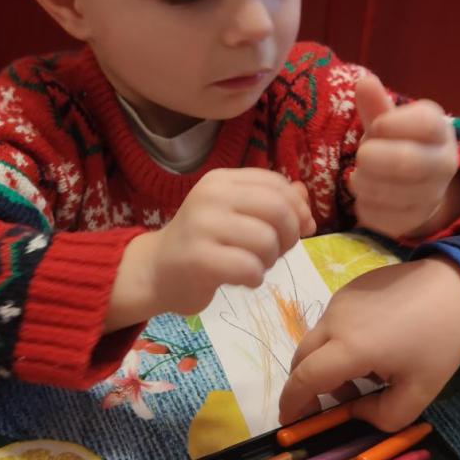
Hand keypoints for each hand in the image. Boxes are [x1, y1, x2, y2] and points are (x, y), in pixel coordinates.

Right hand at [108, 169, 315, 326]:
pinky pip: (250, 268)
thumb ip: (270, 202)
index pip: (278, 184)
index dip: (298, 208)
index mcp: (221, 180)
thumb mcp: (234, 214)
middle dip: (290, 235)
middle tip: (276, 251)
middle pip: (279, 209)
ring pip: (267, 240)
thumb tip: (305, 197)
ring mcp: (203, 226)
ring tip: (254, 265)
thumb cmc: (202, 242)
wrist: (155, 271)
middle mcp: (211, 196)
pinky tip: (242, 279)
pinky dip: (255, 278)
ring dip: (270, 260)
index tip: (299, 229)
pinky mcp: (199, 259)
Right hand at [279, 257, 459, 431]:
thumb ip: (381, 417)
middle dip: (306, 386)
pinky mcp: (348, 289)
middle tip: (329, 405)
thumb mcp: (419, 393)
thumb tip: (354, 411)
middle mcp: (335, 321)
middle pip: (301, 358)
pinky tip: (373, 349)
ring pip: (316, 340)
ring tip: (363, 377)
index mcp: (350, 348)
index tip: (289, 422)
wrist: (458, 285)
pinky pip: (331, 322)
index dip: (291, 403)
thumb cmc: (441, 341)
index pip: (304, 379)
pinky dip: (338, 343)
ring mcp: (339, 300)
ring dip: (326, 365)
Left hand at [350, 74, 458, 239]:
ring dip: (365, 182)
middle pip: (408, 162)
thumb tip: (364, 81)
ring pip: (392, 193)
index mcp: (439, 130)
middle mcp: (444, 164)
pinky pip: (382, 217)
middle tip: (362, 154)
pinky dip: (365, 206)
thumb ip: (376, 105)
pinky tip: (366, 196)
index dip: (392, 124)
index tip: (377, 126)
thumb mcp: (388, 121)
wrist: (416, 186)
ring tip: (360, 175)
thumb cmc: (398, 143)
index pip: (425, 123)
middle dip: (374, 157)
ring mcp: (431, 196)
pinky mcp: (413, 222)